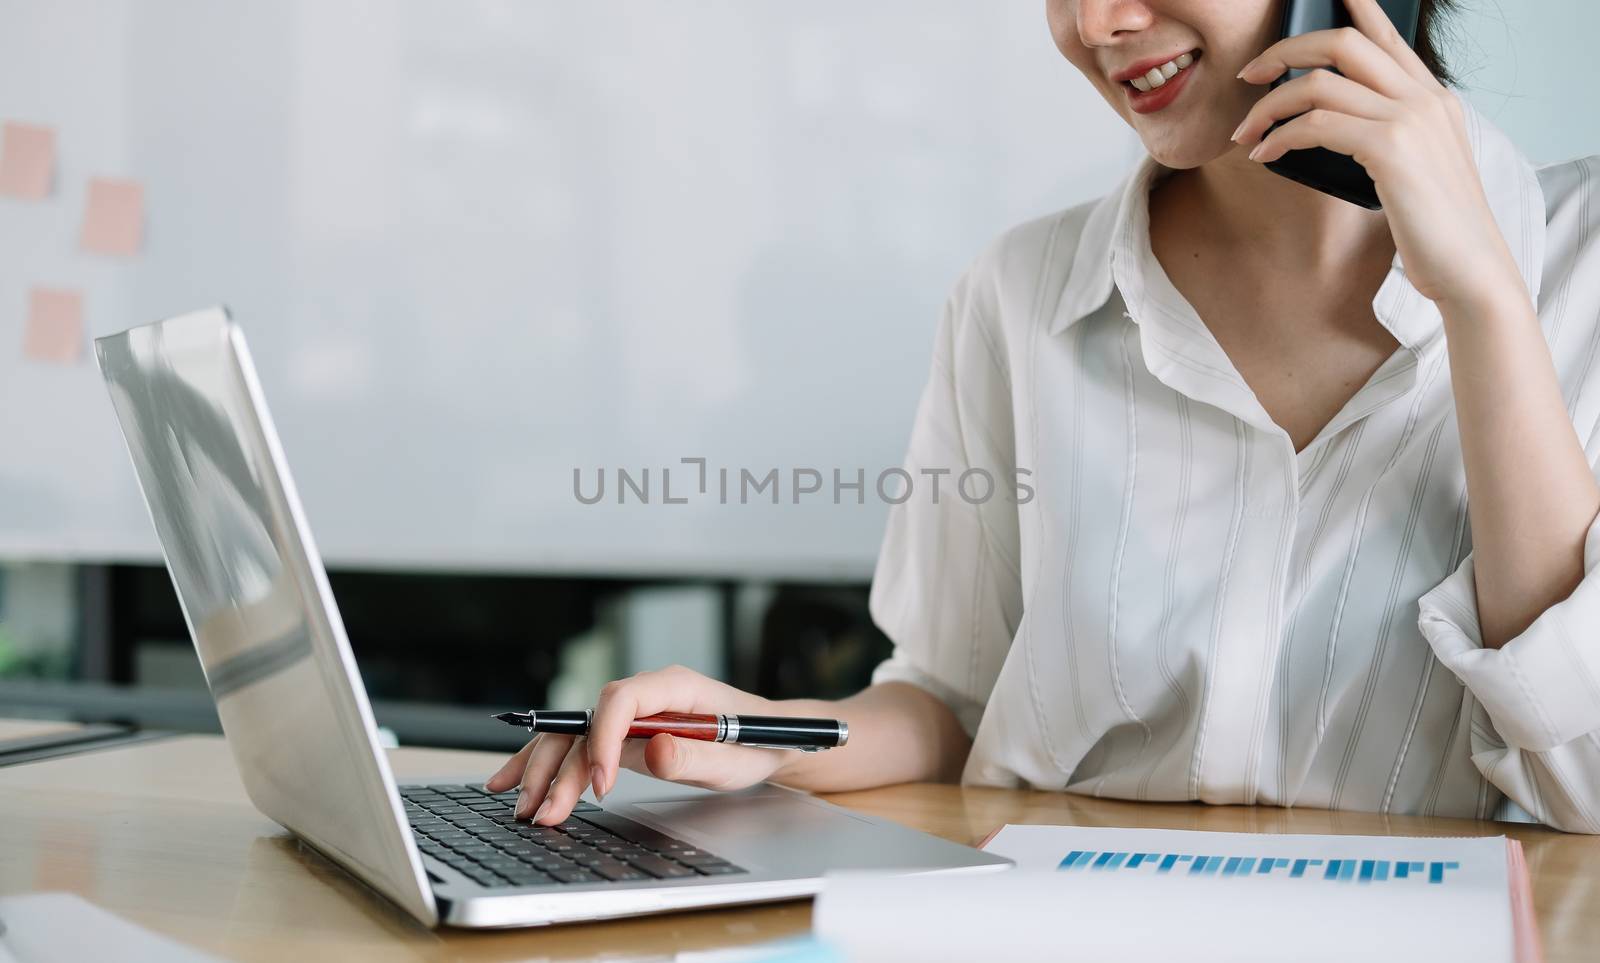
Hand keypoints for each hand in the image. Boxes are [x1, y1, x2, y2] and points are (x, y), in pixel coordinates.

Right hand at [483, 665, 787, 824]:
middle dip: (558, 766)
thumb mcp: (737, 757)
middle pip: (587, 721)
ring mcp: (633, 715)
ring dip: (545, 771)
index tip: (602, 784)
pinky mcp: (625, 736)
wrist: (770, 739)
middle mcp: (646, 695)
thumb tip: (656, 749)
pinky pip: (580, 747)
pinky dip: (547, 766)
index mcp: (674, 687)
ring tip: (523, 809)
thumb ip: (697, 754)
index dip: (604, 739)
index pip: (621, 699)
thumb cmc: (759, 743)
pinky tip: (514, 784)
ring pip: (575, 736)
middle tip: (543, 811)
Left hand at [1230, 0, 1524, 307]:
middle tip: (1251, 75)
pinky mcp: (1390, 147)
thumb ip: (1388, 139)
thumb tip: (1338, 131)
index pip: (1388, 40)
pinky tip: (1263, 155)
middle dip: (1286, 51)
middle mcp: (1424, 99)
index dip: (1359, 11)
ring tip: (1247, 133)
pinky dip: (1280, 136)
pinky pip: (1316, 123)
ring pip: (1319, 82)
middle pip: (1343, 44)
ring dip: (1269, 105)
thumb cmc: (1436, 229)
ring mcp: (1410, 118)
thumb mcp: (1416, 171)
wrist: (1469, 268)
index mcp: (1434, 100)